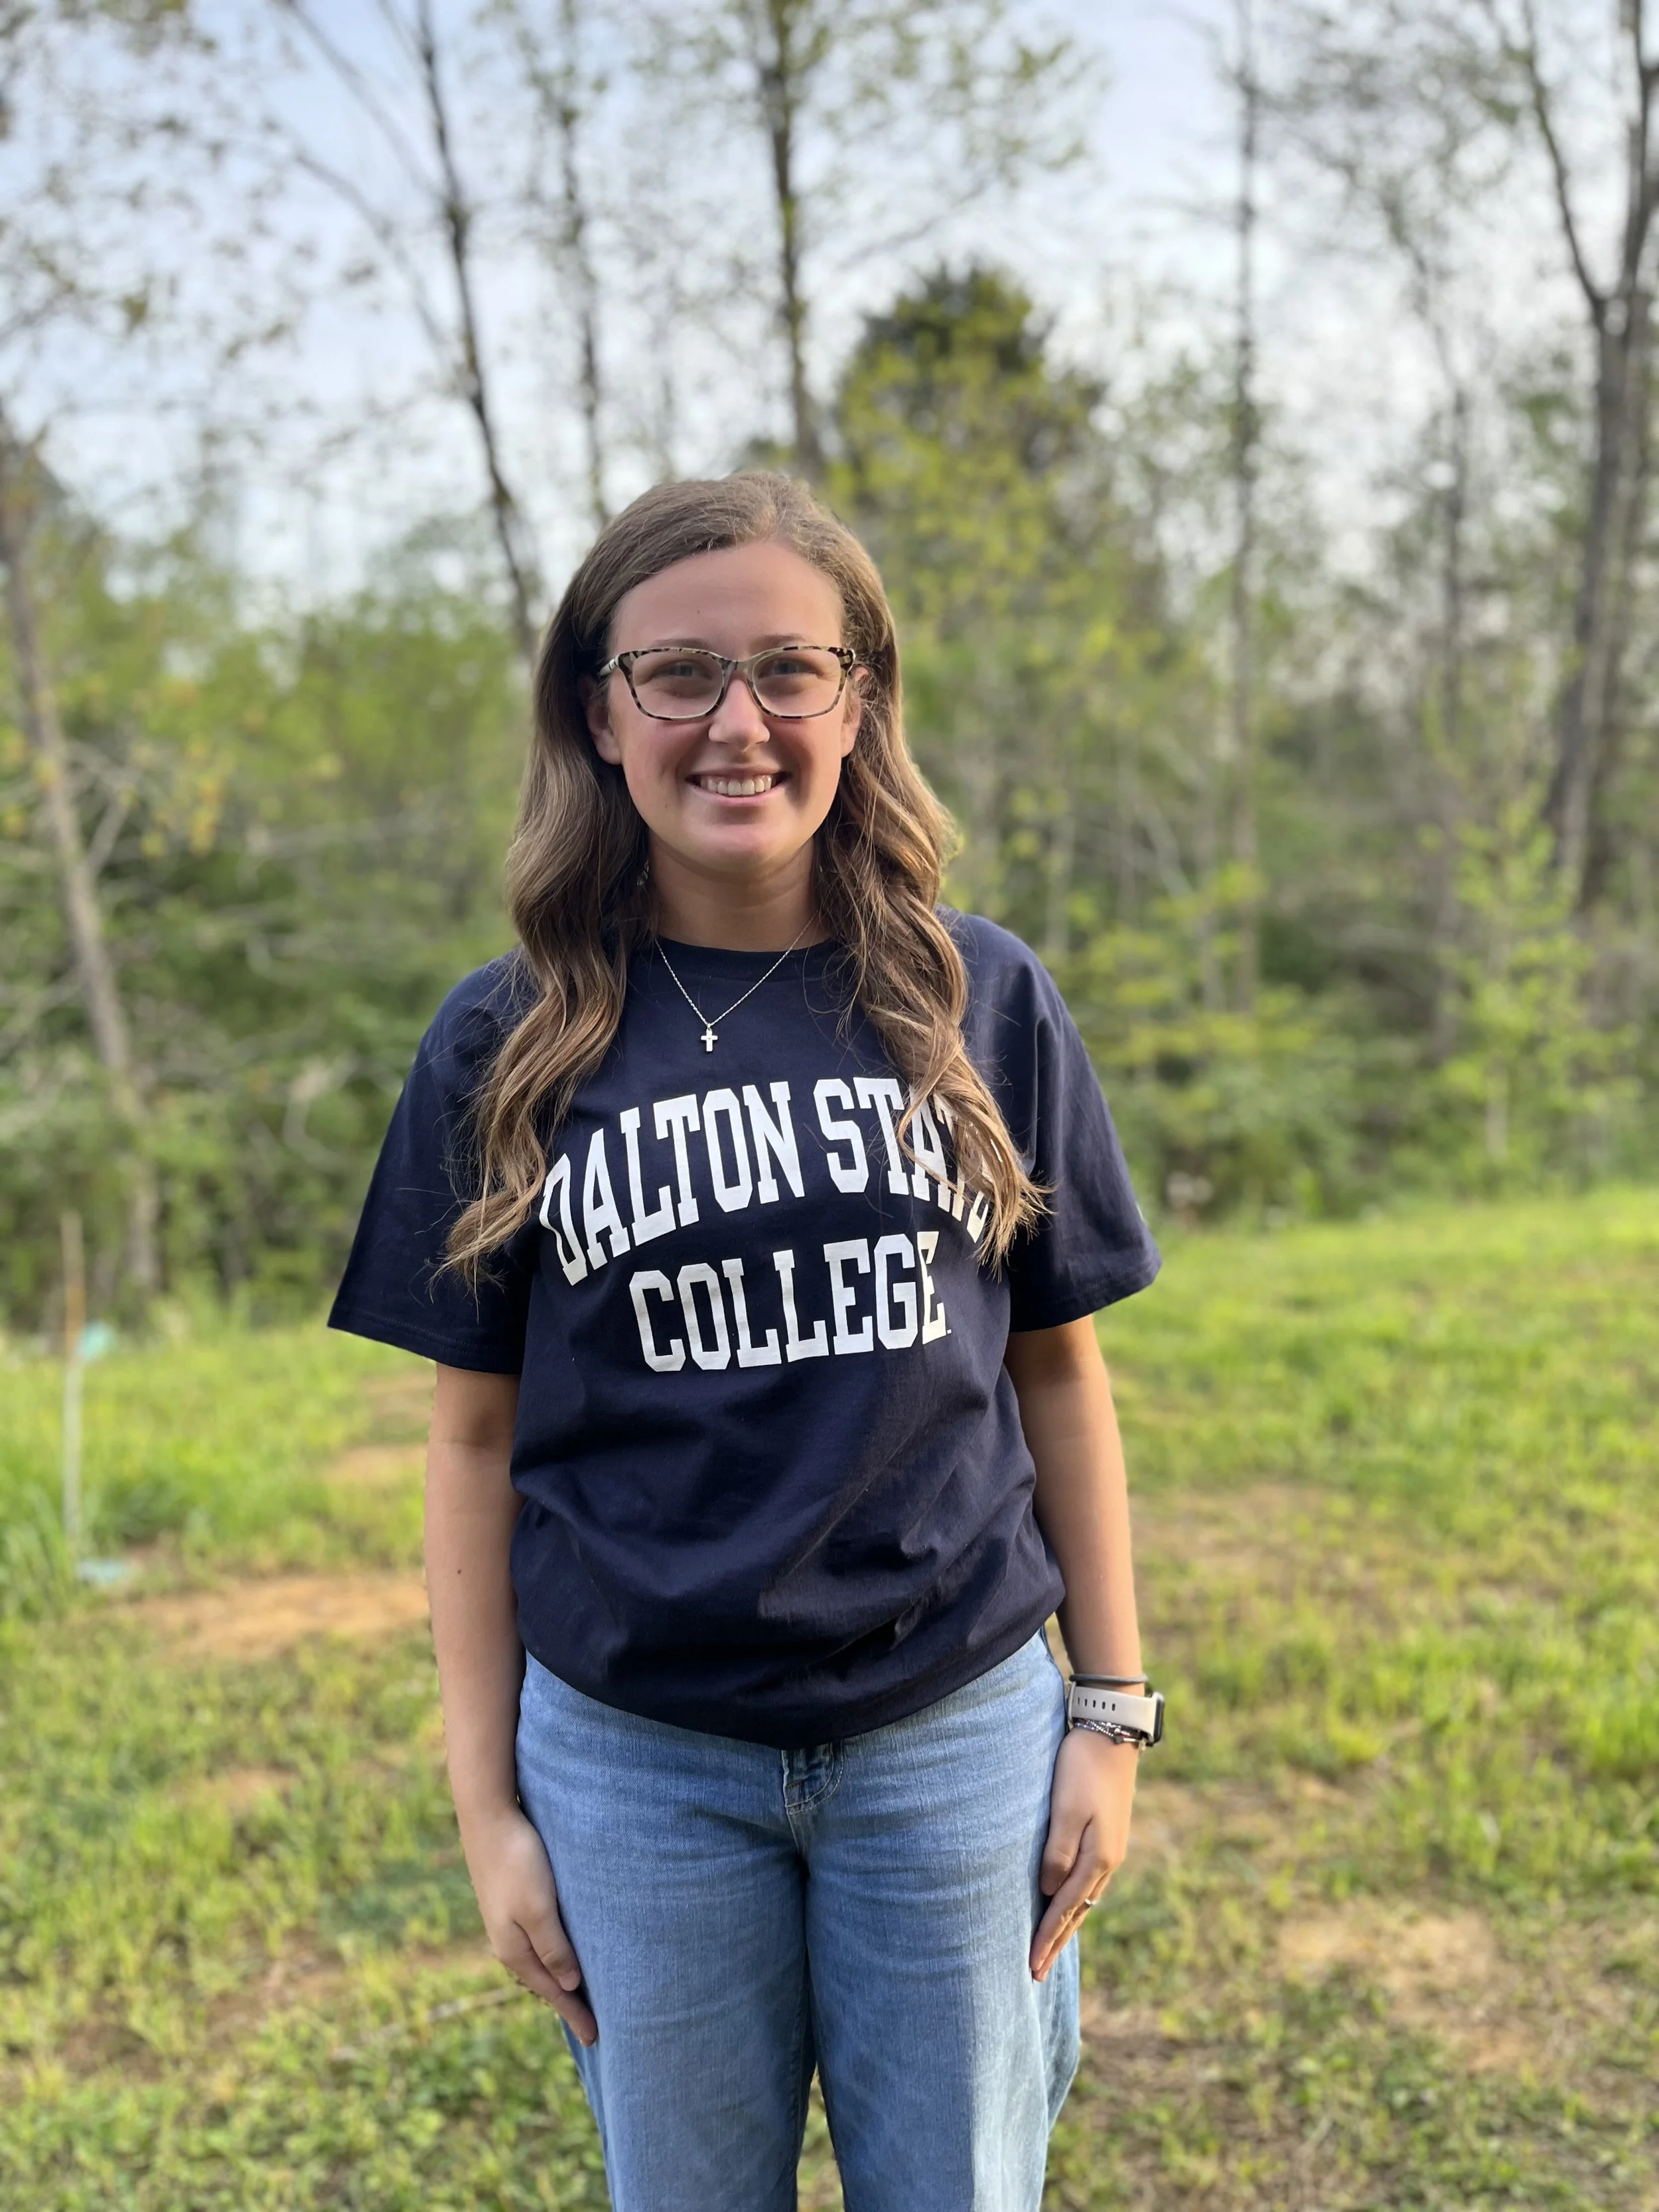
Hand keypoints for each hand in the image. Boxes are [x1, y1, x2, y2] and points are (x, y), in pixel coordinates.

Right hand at [459, 1803, 597, 2045]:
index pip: (552, 1991)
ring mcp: (507, 1921)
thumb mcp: (539, 1907)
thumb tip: (570, 1984)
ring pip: (539, 1962)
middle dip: (567, 2003)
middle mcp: (508, 1940)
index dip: (574, 2014)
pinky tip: (561, 1954)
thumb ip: (554, 1947)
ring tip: (579, 1997)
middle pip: (544, 1982)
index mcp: (515, 1948)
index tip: (596, 2039)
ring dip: (559, 1979)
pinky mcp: (511, 1901)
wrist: (488, 1816)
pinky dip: (552, 1956)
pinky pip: (536, 1942)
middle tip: (591, 2027)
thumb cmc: (518, 1860)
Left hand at [1030, 1729, 1137, 1982]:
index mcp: (1098, 1859)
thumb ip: (1056, 1852)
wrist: (1112, 1734)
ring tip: (1049, 1948)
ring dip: (1066, 1925)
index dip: (1046, 1939)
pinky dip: (1074, 1902)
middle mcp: (1108, 1861)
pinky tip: (1067, 1904)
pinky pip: (1088, 1882)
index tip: (1030, 1968)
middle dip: (1056, 1943)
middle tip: (1037, 1974)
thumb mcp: (1065, 1809)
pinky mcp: (1107, 1837)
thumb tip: (1048, 1892)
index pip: (1064, 1909)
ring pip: (1083, 1899)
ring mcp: (1111, 1850)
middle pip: (1077, 1913)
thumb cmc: (1081, 1767)